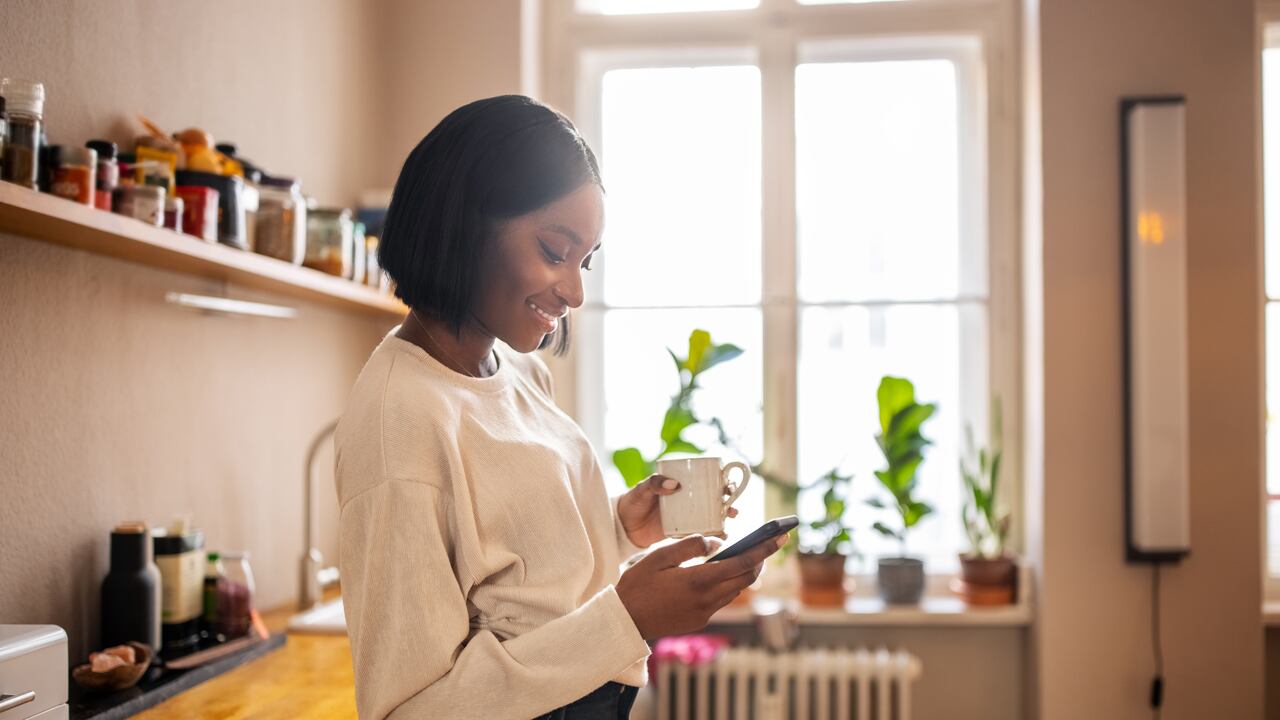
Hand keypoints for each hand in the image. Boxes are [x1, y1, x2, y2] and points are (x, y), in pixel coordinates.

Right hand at [616, 531, 787, 640]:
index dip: (763, 549)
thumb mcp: (658, 556)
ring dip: (744, 573)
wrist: (624, 622)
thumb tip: (715, 543)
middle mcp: (707, 599)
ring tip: (750, 556)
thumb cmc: (637, 585)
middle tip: (770, 543)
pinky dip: (728, 585)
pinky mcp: (699, 620)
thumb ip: (689, 546)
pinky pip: (721, 600)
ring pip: (735, 590)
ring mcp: (704, 613)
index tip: (778, 538)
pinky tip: (722, 574)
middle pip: (745, 578)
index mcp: (699, 580)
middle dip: (760, 560)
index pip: (741, 563)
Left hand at [617, 474, 738, 548]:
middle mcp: (688, 500)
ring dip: (724, 520)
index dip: (722, 482)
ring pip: (712, 516)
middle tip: (733, 509)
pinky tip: (720, 539)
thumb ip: (655, 483)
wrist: (623, 526)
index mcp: (682, 484)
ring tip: (729, 525)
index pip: (707, 480)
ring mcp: (687, 516)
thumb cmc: (633, 501)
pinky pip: (702, 533)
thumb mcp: (642, 489)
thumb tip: (674, 484)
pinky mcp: (682, 532)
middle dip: (729, 503)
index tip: (729, 487)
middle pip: (715, 499)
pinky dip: (713, 535)